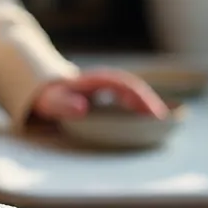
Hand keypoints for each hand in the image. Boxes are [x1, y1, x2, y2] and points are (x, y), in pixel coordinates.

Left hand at [31, 69, 168, 120]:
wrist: (45, 91)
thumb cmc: (49, 97)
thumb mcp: (52, 100)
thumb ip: (64, 104)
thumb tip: (82, 109)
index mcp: (97, 80)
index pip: (125, 85)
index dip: (141, 98)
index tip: (152, 113)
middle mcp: (107, 83)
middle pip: (135, 89)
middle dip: (150, 103)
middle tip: (162, 122)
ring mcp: (109, 90)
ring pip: (134, 95)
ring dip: (147, 107)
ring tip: (158, 125)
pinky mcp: (109, 100)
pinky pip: (128, 103)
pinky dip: (138, 112)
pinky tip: (143, 127)